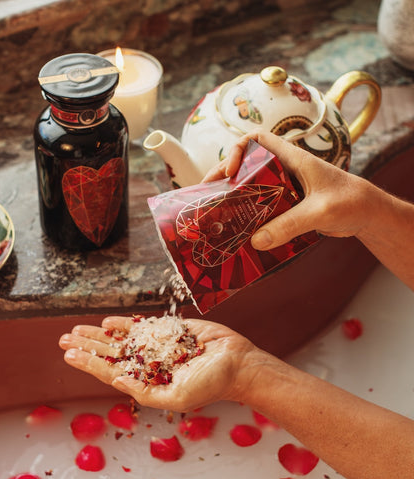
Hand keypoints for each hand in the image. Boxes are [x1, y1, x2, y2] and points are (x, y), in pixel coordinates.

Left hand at [59, 316, 268, 411]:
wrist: (237, 361)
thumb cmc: (212, 383)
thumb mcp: (177, 397)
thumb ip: (146, 392)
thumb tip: (117, 382)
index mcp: (147, 381)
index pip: (111, 372)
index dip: (89, 363)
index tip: (69, 355)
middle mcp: (148, 363)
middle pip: (110, 353)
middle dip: (87, 346)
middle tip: (63, 339)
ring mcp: (156, 345)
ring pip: (121, 338)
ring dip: (99, 334)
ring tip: (76, 330)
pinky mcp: (168, 329)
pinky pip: (141, 325)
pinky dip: (124, 324)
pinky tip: (107, 322)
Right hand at [203, 130, 375, 249]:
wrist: (368, 215)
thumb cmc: (351, 201)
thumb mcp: (320, 211)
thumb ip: (290, 224)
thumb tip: (255, 240)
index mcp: (291, 159)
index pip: (257, 140)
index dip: (238, 150)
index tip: (231, 171)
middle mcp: (283, 170)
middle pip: (245, 165)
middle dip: (224, 176)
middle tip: (207, 194)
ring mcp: (283, 188)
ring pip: (250, 187)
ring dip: (233, 197)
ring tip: (215, 212)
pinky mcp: (286, 206)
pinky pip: (260, 206)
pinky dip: (247, 214)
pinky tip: (238, 228)